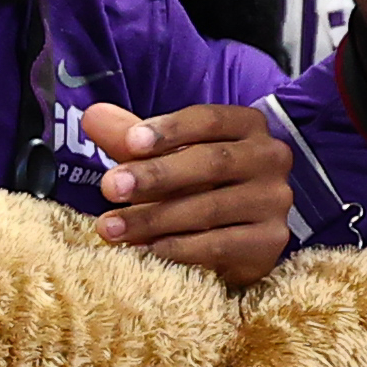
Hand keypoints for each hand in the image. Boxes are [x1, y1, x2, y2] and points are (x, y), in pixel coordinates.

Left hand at [80, 99, 293, 280]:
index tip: (129, 143)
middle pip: (211, 162)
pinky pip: (219, 245)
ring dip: (154, 218)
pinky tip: (144, 250)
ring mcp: (274, 201)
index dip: (169, 131)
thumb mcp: (165, 155)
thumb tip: (92, 116)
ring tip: (111, 227)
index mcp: (247, 126)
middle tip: (110, 187)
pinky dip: (177, 249)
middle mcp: (270, 158)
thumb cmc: (197, 184)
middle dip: (155, 176)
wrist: (236, 238)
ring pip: (210, 208)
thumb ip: (131, 137)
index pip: (209, 120)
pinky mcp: (269, 242)